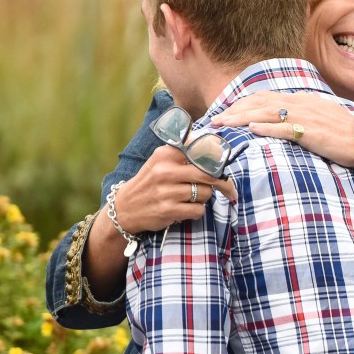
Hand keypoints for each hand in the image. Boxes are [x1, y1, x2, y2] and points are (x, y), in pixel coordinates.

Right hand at [115, 145, 237, 236]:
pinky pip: (198, 210)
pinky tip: (187, 208)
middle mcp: (165, 171)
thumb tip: (215, 143)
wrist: (125, 207)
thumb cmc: (150, 182)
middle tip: (229, 188)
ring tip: (192, 197)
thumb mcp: (160, 160)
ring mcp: (166, 192)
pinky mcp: (168, 210)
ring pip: (205, 193)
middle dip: (222, 182)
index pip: (200, 151)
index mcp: (165, 154)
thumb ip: (184, 151)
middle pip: (208, 174)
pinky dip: (197, 211)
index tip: (223, 165)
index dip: (217, 158)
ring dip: (204, 197)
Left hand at [213, 91, 353, 168]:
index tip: (225, 113)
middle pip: (260, 103)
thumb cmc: (347, 136)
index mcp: (302, 100)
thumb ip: (301, 117)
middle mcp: (301, 104)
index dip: (242, 104)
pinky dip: (267, 128)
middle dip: (235, 110)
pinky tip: (251, 130)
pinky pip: (285, 128)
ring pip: (267, 113)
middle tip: (214, 120)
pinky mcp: (312, 132)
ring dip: (242, 118)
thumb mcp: (321, 119)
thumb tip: (282, 122)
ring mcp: (306, 117)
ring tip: (223, 125)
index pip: (265, 97)